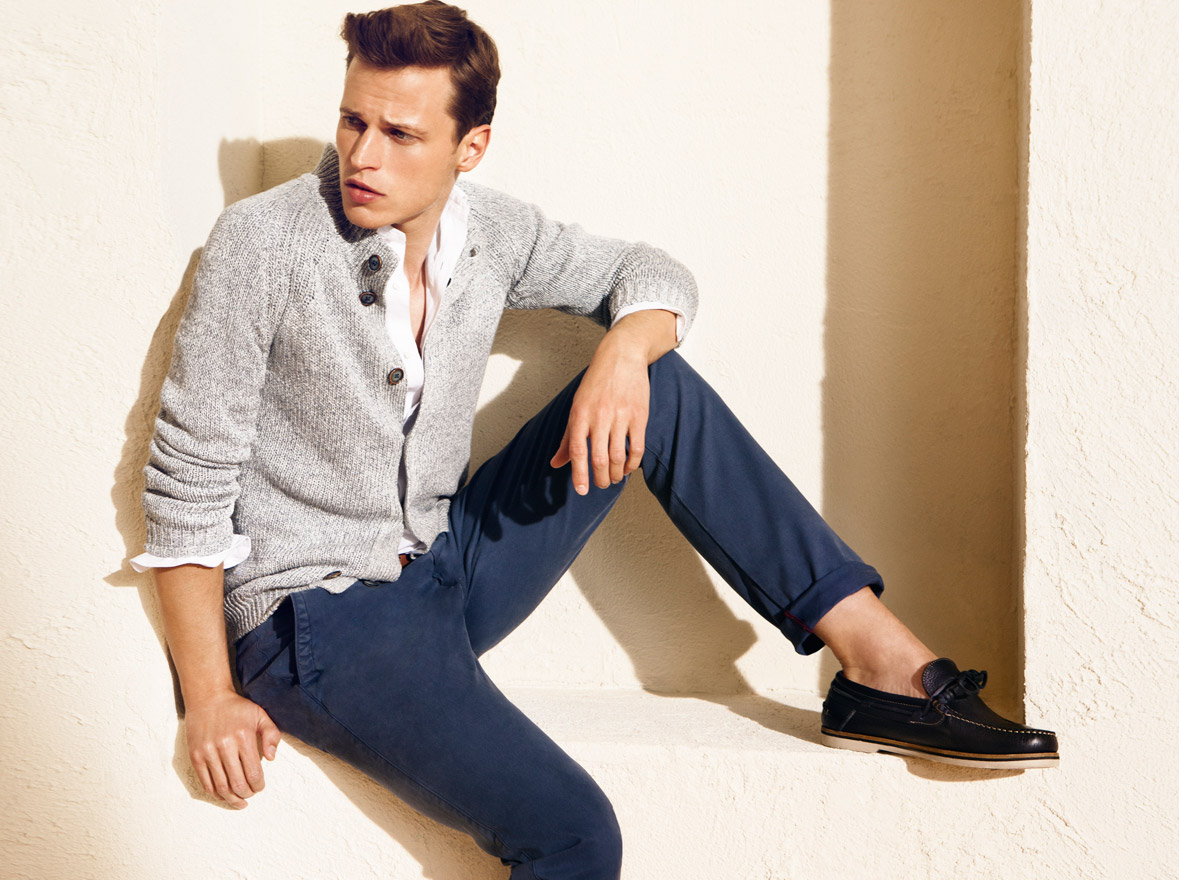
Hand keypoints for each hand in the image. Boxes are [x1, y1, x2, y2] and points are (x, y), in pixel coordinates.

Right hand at [184, 691, 281, 808]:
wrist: (208, 697)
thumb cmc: (237, 708)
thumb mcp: (260, 715)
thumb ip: (272, 735)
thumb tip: (271, 758)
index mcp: (243, 737)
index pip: (253, 773)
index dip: (258, 785)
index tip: (260, 787)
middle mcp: (225, 746)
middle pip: (238, 783)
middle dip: (247, 794)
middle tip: (250, 794)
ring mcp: (208, 752)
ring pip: (221, 787)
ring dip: (232, 798)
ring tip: (239, 801)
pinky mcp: (195, 756)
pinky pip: (205, 782)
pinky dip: (215, 793)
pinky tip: (223, 794)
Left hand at [551, 339, 649, 493]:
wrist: (621, 356)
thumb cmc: (596, 383)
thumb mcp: (577, 407)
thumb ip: (568, 438)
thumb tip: (556, 463)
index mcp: (580, 414)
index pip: (578, 450)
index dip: (579, 473)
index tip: (582, 490)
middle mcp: (600, 416)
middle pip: (600, 458)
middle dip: (600, 479)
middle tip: (601, 485)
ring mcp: (621, 415)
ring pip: (619, 456)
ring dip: (617, 474)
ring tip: (615, 478)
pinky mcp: (639, 415)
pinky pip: (637, 447)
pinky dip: (633, 463)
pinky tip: (630, 468)